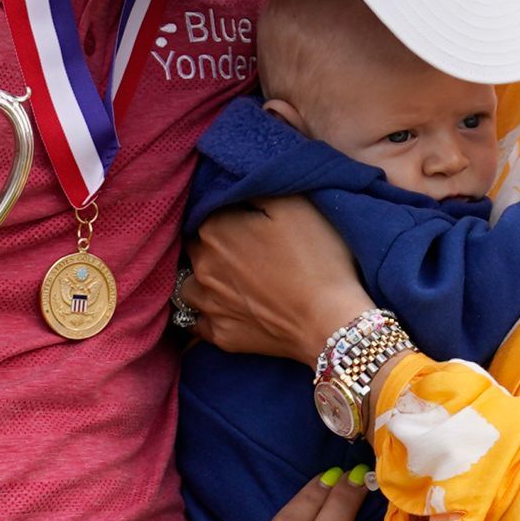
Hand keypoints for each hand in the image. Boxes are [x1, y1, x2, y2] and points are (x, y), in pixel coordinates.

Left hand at [181, 197, 375, 363]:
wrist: (330, 321)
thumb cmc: (317, 258)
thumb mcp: (296, 204)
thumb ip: (258, 186)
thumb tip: (237, 184)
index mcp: (215, 230)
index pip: (208, 210)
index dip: (229, 212)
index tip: (250, 219)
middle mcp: (202, 266)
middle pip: (196, 246)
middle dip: (213, 244)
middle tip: (245, 248)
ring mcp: (208, 305)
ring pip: (189, 285)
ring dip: (202, 280)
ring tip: (230, 280)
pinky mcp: (220, 336)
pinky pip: (199, 322)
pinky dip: (208, 314)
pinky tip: (227, 309)